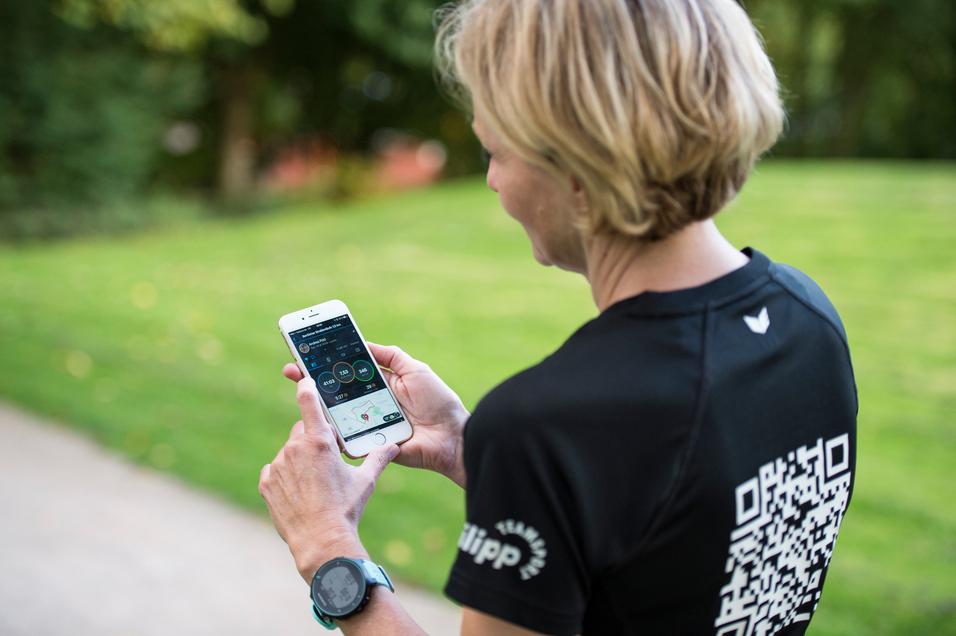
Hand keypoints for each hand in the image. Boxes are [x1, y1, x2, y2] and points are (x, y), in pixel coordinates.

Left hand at [258, 376, 399, 582]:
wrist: (320, 541)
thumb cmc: (346, 509)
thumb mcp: (366, 481)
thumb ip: (379, 457)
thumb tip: (394, 445)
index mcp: (319, 441)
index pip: (308, 402)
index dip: (306, 387)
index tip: (303, 380)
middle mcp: (294, 448)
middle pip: (302, 431)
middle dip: (314, 439)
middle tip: (328, 459)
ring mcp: (277, 465)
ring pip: (289, 453)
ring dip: (300, 460)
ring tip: (315, 484)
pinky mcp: (266, 483)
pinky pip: (275, 471)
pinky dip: (285, 477)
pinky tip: (300, 493)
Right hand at [282, 343, 468, 487]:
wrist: (452, 437)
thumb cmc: (438, 402)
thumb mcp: (415, 370)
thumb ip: (390, 356)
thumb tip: (363, 343)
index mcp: (381, 386)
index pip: (349, 373)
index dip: (329, 365)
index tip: (307, 355)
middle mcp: (371, 405)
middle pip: (337, 393)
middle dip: (313, 383)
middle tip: (291, 372)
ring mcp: (368, 425)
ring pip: (337, 416)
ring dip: (319, 406)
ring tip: (301, 392)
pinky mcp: (370, 445)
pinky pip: (347, 439)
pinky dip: (333, 433)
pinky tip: (317, 421)